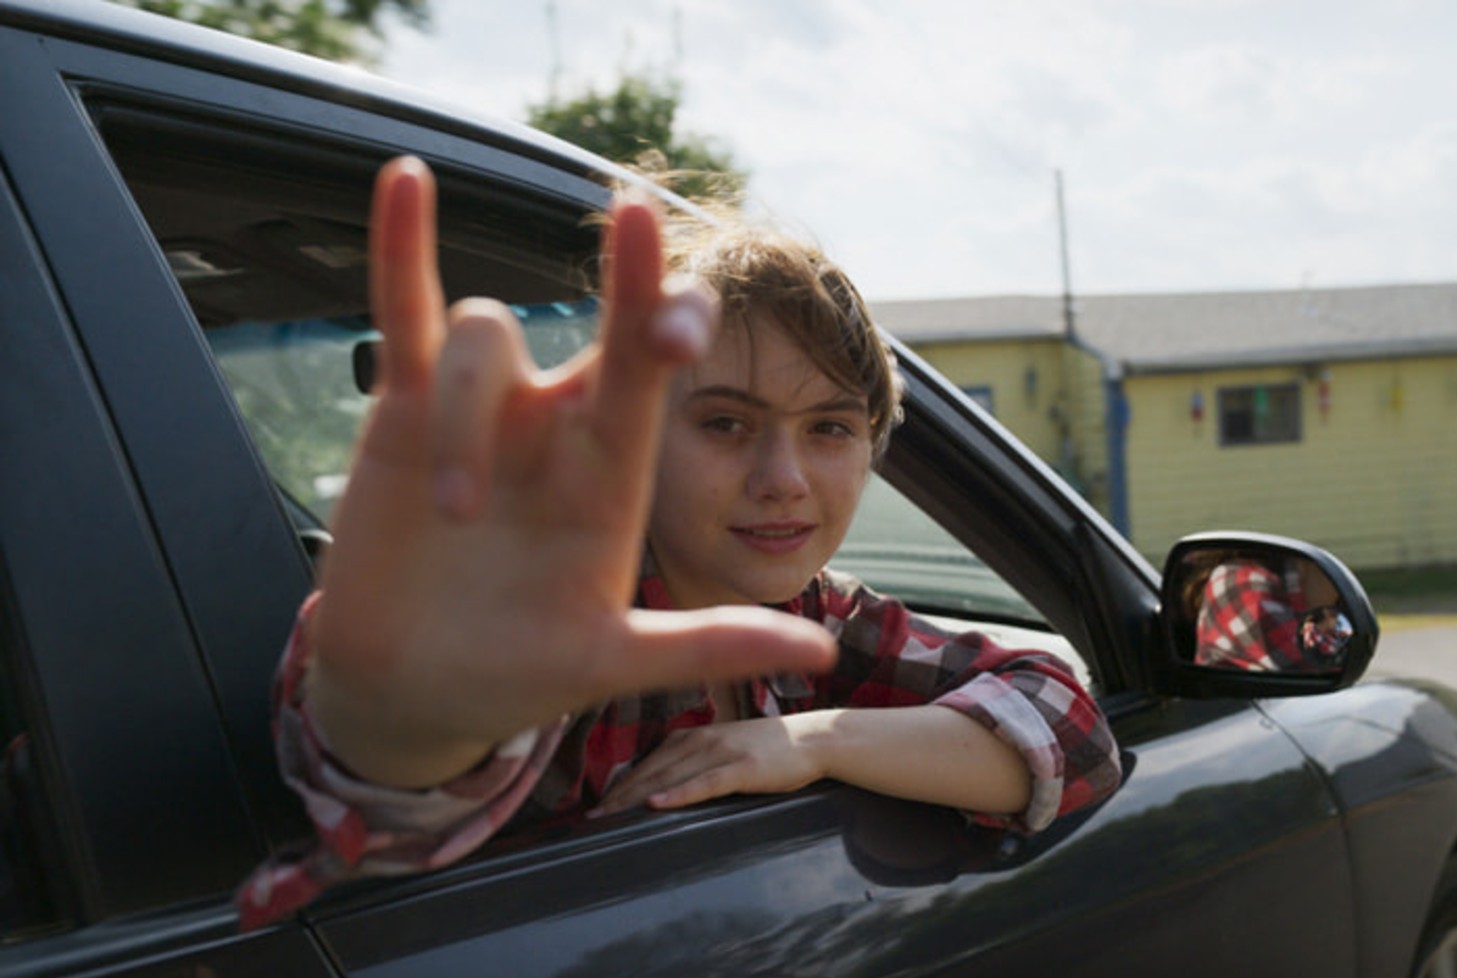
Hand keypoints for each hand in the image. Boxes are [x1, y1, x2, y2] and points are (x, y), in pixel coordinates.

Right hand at [304, 157, 836, 787]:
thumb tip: (822, 648)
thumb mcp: (612, 662)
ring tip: (451, 514)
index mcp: (613, 472)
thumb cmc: (520, 676)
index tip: (689, 320)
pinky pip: (404, 311)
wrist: (413, 690)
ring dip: (466, 415)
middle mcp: (558, 426)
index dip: (677, 325)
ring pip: (484, 338)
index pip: (659, 376)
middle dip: (631, 283)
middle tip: (643, 221)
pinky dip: (401, 245)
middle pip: (604, 325)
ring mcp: (484, 411)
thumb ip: (709, 644)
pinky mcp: (402, 410)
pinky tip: (405, 177)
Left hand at [590, 712, 832, 815]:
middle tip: (591, 817)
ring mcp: (722, 751)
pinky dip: (679, 792)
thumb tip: (663, 785)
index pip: (647, 761)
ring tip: (610, 815)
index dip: (619, 783)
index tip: (596, 804)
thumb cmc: (770, 748)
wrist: (814, 738)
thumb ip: (694, 760)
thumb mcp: (724, 746)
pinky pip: (705, 782)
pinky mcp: (743, 768)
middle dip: (618, 794)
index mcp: (694, 734)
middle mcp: (702, 738)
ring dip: (636, 795)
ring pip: (670, 775)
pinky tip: (658, 803)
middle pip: (651, 769)